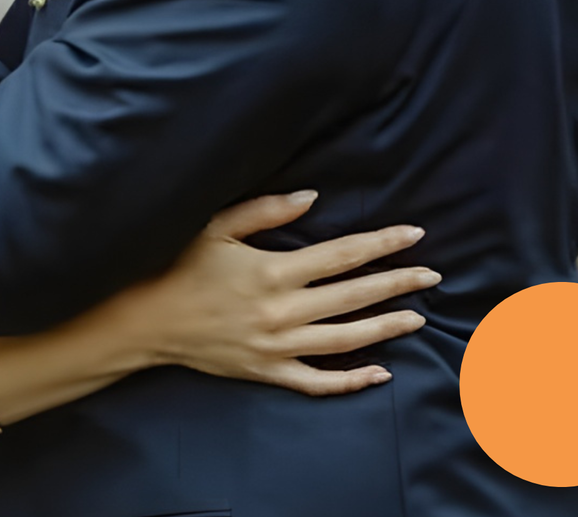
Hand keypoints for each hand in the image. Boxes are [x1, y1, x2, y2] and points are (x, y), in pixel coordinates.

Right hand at [111, 193, 436, 395]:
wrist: (145, 322)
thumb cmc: (178, 266)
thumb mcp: (216, 227)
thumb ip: (266, 210)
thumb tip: (312, 195)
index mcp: (273, 271)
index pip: (343, 255)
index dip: (382, 244)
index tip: (415, 234)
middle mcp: (283, 311)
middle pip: (355, 296)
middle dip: (398, 283)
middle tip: (432, 274)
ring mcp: (279, 347)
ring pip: (347, 340)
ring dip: (387, 327)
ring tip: (417, 316)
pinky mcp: (269, 373)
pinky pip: (319, 382)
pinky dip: (352, 381)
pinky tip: (381, 373)